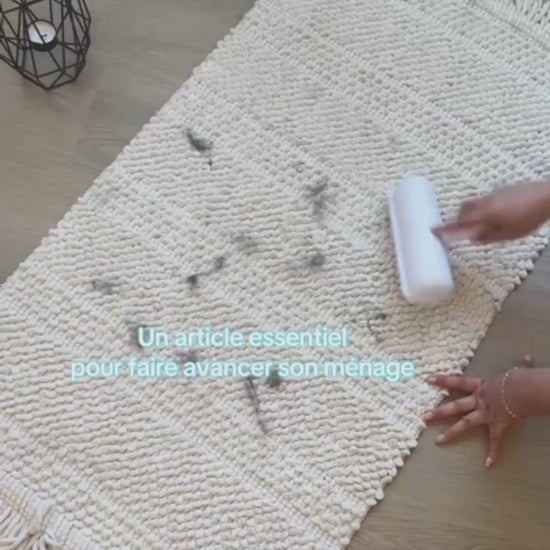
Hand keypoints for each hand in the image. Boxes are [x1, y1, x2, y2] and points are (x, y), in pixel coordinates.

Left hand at [423, 355, 533, 466]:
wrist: (523, 390)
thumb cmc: (517, 379)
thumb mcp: (514, 371)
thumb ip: (519, 366)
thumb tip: (527, 357)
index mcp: (480, 386)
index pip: (457, 381)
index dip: (442, 380)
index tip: (427, 379)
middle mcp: (478, 400)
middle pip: (454, 406)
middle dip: (438, 412)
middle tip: (423, 417)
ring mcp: (486, 413)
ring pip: (464, 424)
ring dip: (451, 432)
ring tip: (438, 440)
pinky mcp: (497, 425)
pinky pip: (494, 440)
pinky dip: (493, 452)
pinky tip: (488, 464)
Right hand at [432, 182, 549, 242]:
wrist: (546, 196)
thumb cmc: (528, 218)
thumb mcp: (508, 235)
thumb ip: (488, 236)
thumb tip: (473, 238)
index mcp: (485, 216)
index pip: (460, 225)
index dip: (446, 229)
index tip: (433, 231)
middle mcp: (485, 204)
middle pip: (463, 211)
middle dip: (458, 219)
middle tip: (458, 229)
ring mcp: (491, 195)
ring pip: (472, 204)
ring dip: (469, 213)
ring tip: (478, 223)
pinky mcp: (499, 190)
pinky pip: (482, 200)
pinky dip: (481, 208)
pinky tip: (494, 215)